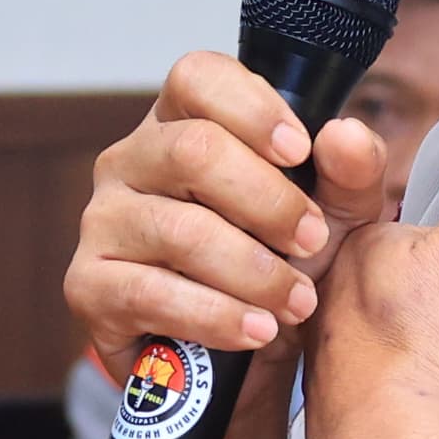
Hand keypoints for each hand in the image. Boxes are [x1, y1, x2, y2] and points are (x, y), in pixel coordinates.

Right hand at [63, 53, 404, 374]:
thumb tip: (346, 135)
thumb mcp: (333, 217)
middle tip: (313, 243)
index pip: (197, 77)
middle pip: (193, 151)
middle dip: (269, 203)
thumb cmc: (277, 265)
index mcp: (183, 123)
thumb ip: (351, 173)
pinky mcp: (88, 285)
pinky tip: (255, 330)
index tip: (299, 151)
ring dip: (253, 272)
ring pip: (180, 230)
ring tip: (295, 302)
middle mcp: (131, 160)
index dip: (252, 108)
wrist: (240, 362)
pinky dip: (216, 316)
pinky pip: (151, 294)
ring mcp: (103, 221)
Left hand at [312, 204, 438, 438]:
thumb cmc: (430, 352)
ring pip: (390, 335)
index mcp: (358, 243)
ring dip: (413, 348)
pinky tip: (420, 400)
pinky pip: (381, 382)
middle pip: (404, 284)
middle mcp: (326, 292)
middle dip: (430, 303)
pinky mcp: (331, 404)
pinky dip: (400, 389)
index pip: (427, 233)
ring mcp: (323, 351)